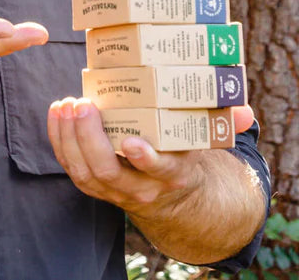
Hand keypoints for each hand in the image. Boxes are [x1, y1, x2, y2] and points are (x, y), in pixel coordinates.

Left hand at [47, 97, 254, 214]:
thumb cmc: (183, 155)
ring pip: (84, 171)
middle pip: (107, 170)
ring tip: (66, 104)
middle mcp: (140, 187)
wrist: (171, 198)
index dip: (146, 159)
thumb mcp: (203, 142)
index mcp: (171, 174)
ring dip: (68, 137)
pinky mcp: (92, 185)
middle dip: (90, 138)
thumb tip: (244, 110)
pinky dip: (59, 140)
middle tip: (83, 104)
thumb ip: (222, 124)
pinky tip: (57, 112)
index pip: (159, 171)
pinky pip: (70, 166)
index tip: (134, 141)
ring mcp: (112, 190)